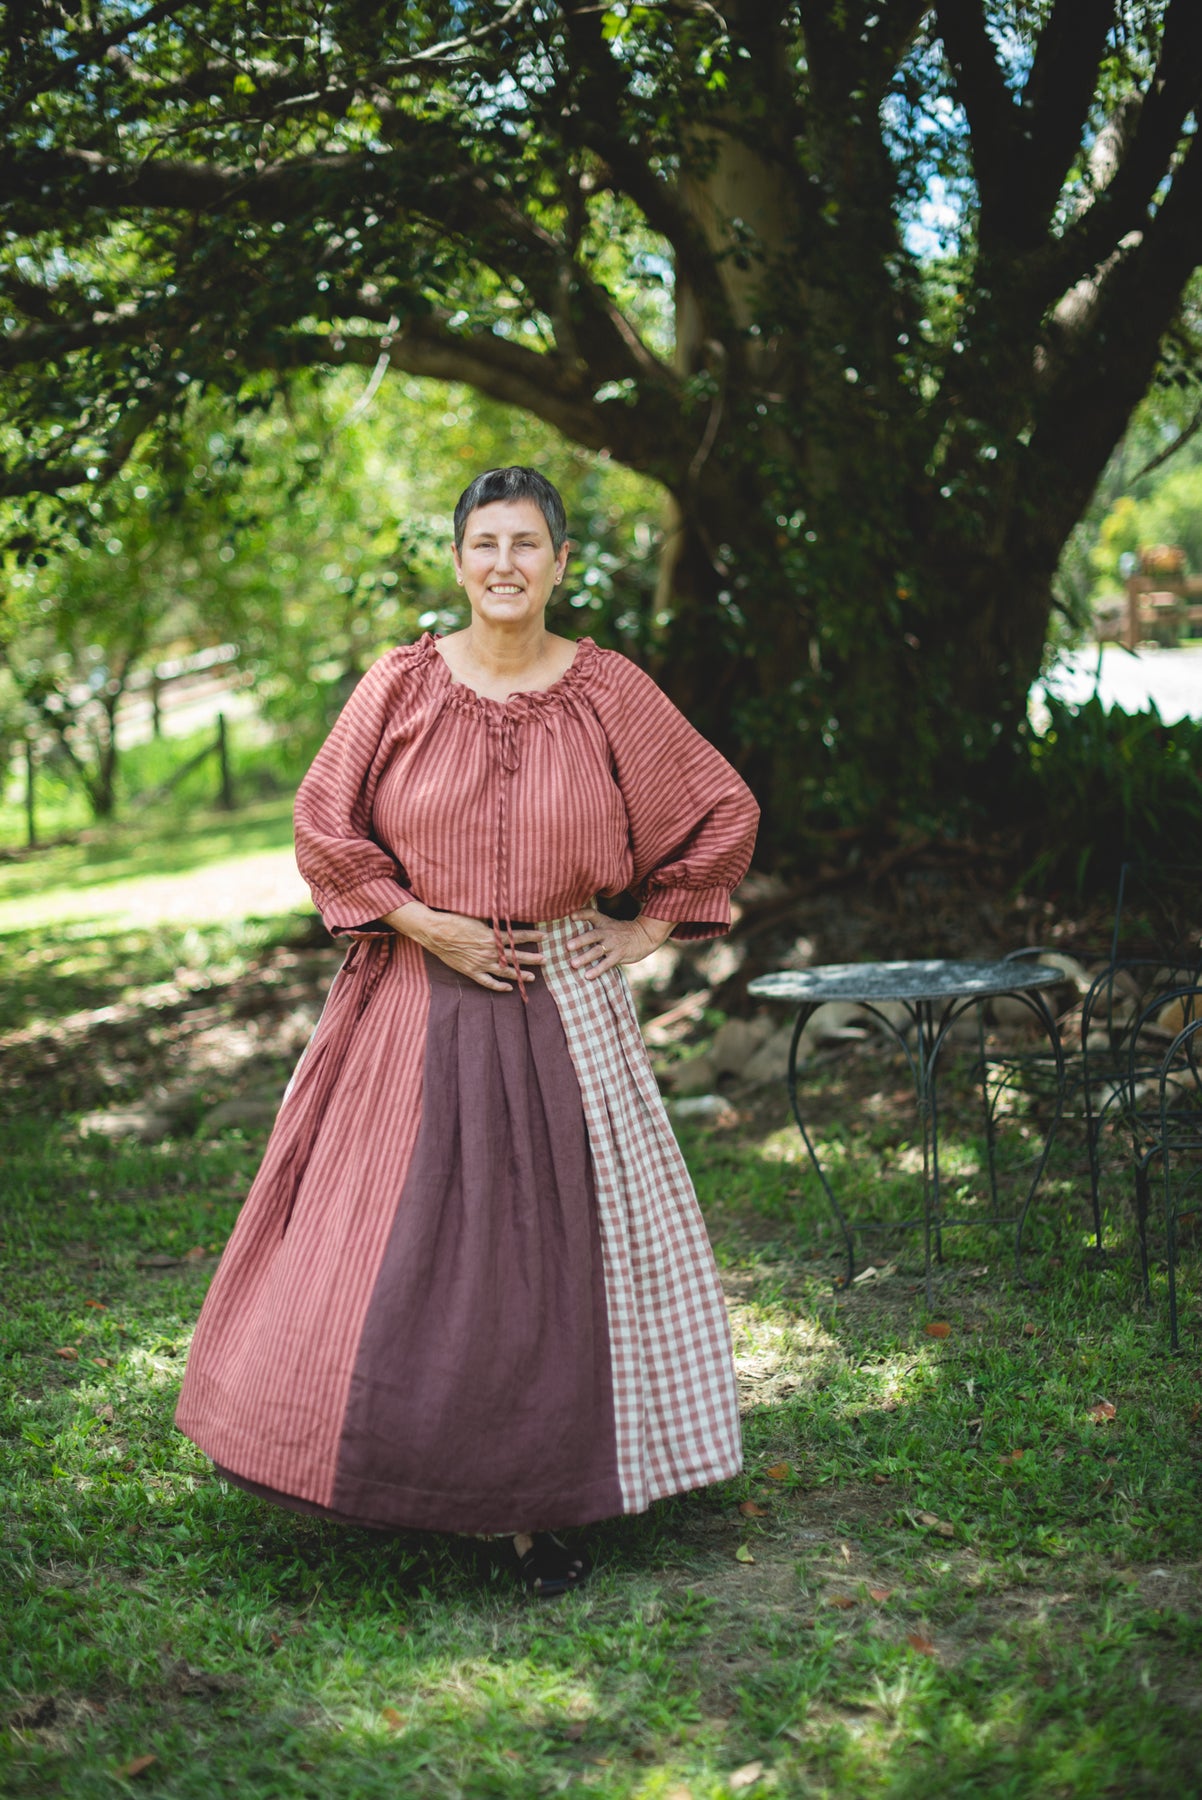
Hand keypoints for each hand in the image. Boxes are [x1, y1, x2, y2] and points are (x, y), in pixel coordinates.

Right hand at [384, 901, 544, 991]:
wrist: (435, 932)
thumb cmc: (455, 920)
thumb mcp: (477, 915)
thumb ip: (492, 920)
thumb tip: (504, 915)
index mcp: (492, 936)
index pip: (518, 937)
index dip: (532, 936)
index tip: (545, 936)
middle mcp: (490, 952)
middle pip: (516, 957)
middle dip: (532, 958)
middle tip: (545, 960)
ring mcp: (481, 963)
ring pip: (505, 972)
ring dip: (520, 974)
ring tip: (532, 977)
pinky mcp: (471, 971)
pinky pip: (488, 982)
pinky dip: (499, 986)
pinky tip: (508, 988)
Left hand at [566, 908, 673, 980]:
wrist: (644, 936)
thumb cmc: (620, 932)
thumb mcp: (608, 924)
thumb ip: (592, 926)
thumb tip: (569, 930)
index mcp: (603, 922)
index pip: (591, 914)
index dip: (581, 914)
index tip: (571, 915)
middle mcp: (607, 932)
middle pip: (592, 935)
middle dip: (580, 941)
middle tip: (567, 946)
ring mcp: (613, 944)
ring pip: (598, 951)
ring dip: (585, 957)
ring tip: (573, 964)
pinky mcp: (619, 955)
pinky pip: (607, 963)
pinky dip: (597, 970)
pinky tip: (588, 976)